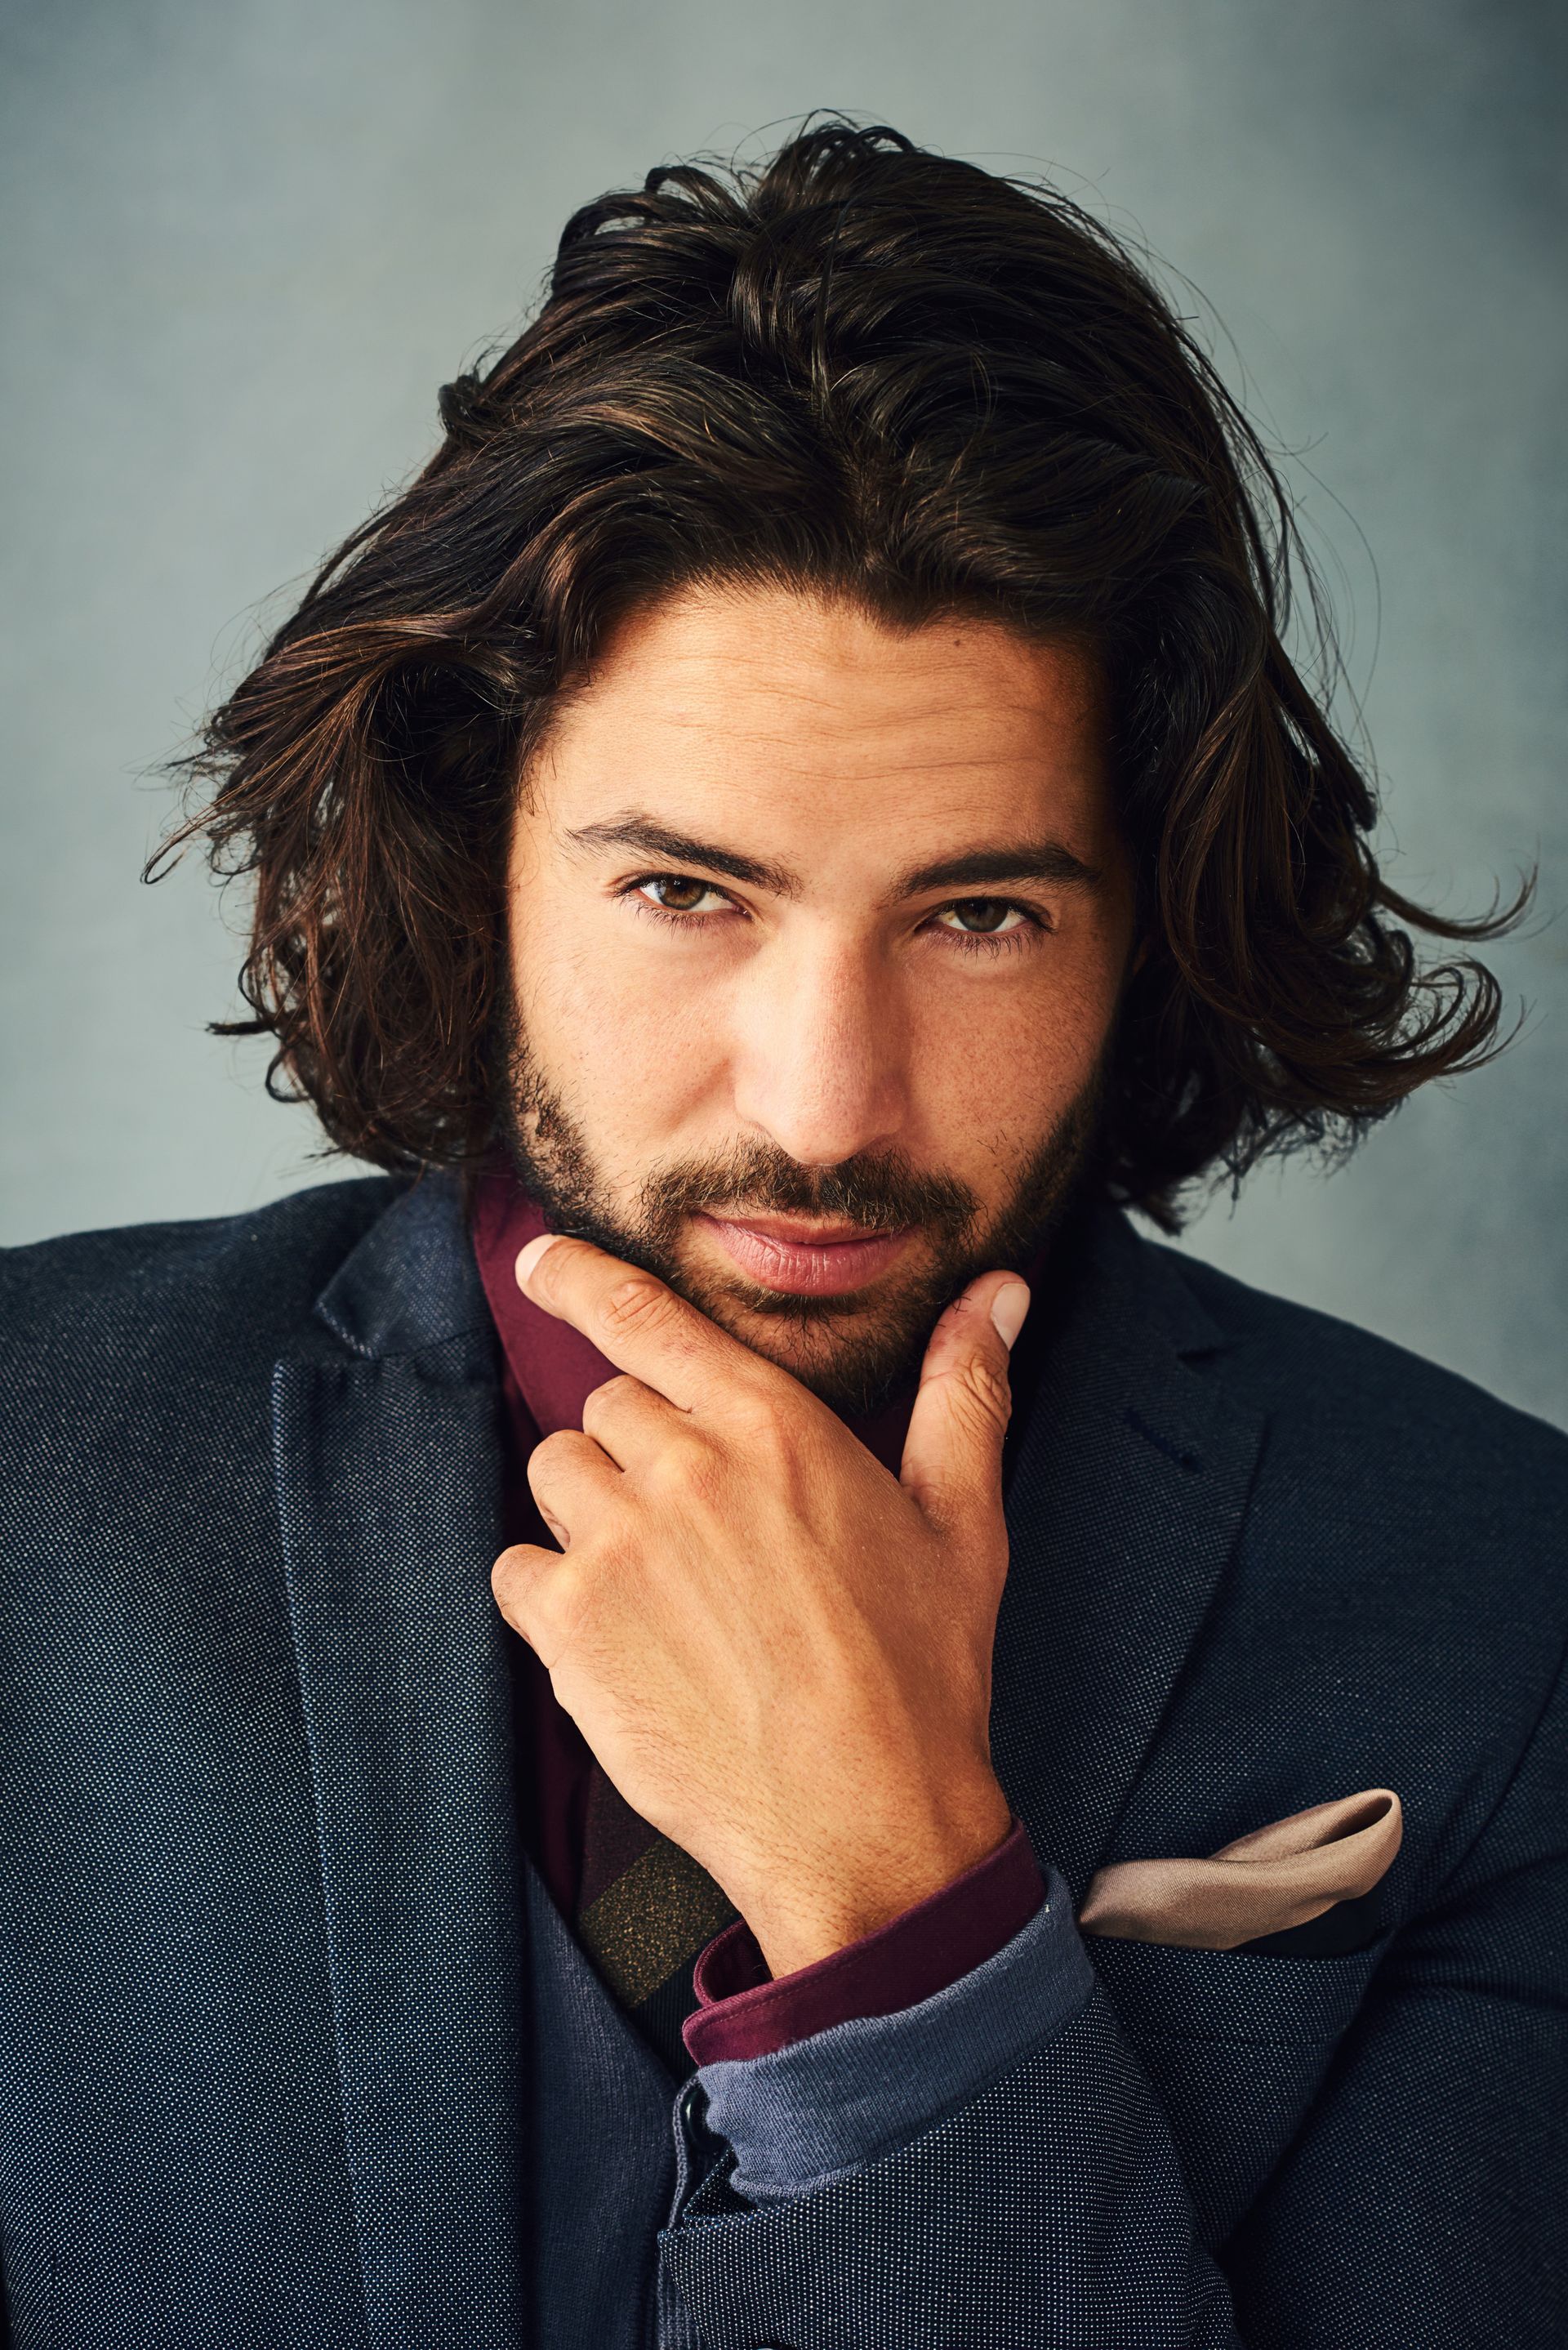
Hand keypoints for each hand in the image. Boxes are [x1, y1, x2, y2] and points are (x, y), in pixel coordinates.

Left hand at [491, 1239, 1028, 1975]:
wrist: (868, 1823)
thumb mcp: (963, 1521)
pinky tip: (623, 1642)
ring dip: (591, 1516)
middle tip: (699, 1534)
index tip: (537, 1258)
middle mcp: (685, 1466)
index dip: (579, 1276)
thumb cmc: (921, 1672)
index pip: (646, 1316)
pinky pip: (518, 1571)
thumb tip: (996, 1292)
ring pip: (555, 1477)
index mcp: (772, 1425)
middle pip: (606, 1408)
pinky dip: (551, 1598)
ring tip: (662, 1588)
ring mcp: (619, 1545)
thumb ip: (963, 1391)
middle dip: (638, 1452)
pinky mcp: (570, 1628)